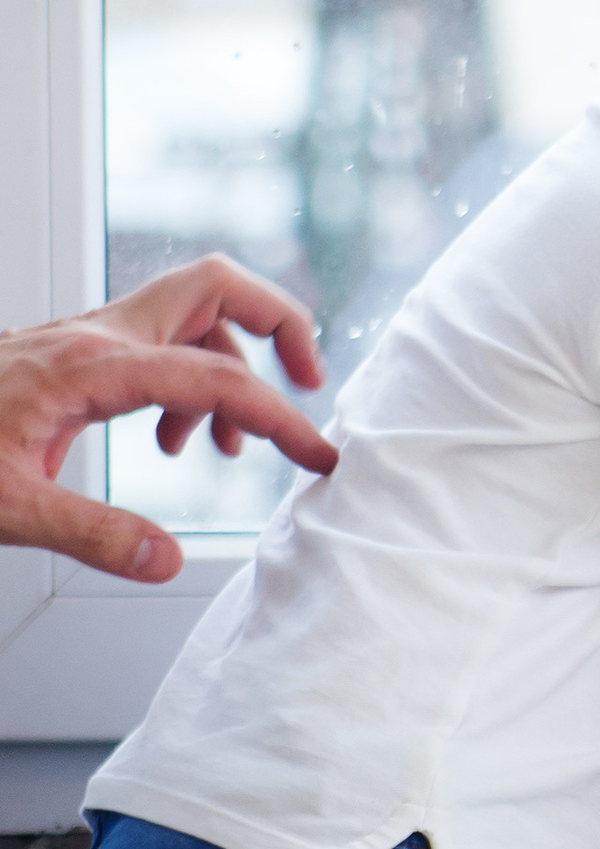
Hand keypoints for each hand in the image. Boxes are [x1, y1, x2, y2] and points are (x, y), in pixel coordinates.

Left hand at [0, 256, 335, 582]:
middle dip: (278, 325)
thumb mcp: (7, 509)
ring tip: (224, 451)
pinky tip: (167, 442)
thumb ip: (94, 534)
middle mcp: (95, 336)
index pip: (214, 375)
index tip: (318, 456)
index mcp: (91, 366)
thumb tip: (167, 562)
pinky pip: (158, 345)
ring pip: (190, 314)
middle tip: (307, 384)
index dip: (278, 417)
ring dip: (229, 368)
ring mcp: (85, 338)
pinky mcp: (75, 355)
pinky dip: (187, 383)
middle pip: (216, 286)